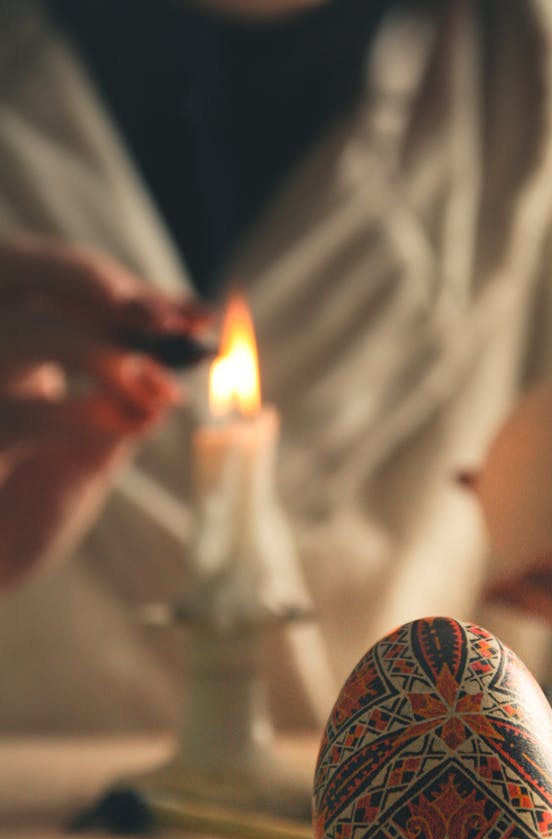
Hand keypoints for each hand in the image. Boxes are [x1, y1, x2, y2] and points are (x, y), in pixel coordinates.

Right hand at [0, 233, 209, 590]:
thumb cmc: (19, 523)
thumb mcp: (82, 461)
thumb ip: (118, 411)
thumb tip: (167, 375)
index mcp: (12, 352)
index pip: (64, 288)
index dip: (132, 292)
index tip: (198, 315)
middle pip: (19, 266)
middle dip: (98, 283)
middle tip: (167, 318)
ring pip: (21, 330)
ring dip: (99, 351)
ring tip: (157, 387)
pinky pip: (18, 415)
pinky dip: (82, 415)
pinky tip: (131, 427)